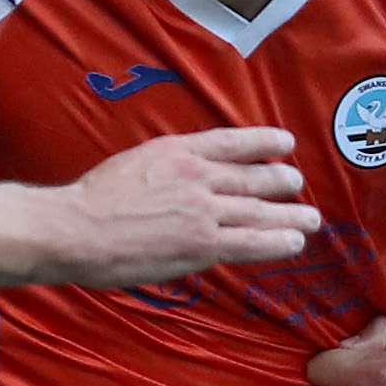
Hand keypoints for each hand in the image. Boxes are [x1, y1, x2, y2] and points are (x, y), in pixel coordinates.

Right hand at [37, 128, 320, 284]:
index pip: (232, 142)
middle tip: (298, 184)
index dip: (263, 141)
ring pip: (259, 211)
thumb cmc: (93, 202)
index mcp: (176, 151)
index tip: (285, 143)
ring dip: (290, 215)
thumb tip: (189, 179)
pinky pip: (250, 242)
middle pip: (253, 177)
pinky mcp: (202, 243)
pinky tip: (294, 242)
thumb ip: (167, 169)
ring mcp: (202, 210)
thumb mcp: (134, 164)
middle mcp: (196, 176)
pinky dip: (277, 241)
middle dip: (282, 182)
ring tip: (310, 218)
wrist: (75, 229)